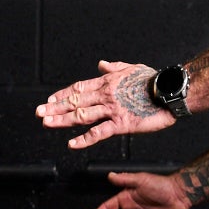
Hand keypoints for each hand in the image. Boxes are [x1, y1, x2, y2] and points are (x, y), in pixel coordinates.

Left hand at [36, 60, 173, 150]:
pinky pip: (98, 132)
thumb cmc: (154, 80)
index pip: (79, 88)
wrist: (169, 92)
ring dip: (61, 120)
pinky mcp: (121, 124)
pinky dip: (84, 139)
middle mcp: (105, 95)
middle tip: (38, 112)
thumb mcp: (132, 68)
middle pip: (74, 101)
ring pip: (81, 115)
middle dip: (54, 107)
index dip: (62, 94)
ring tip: (46, 123)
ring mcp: (112, 110)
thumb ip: (114, 68)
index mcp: (107, 82)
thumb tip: (101, 64)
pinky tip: (72, 143)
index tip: (49, 99)